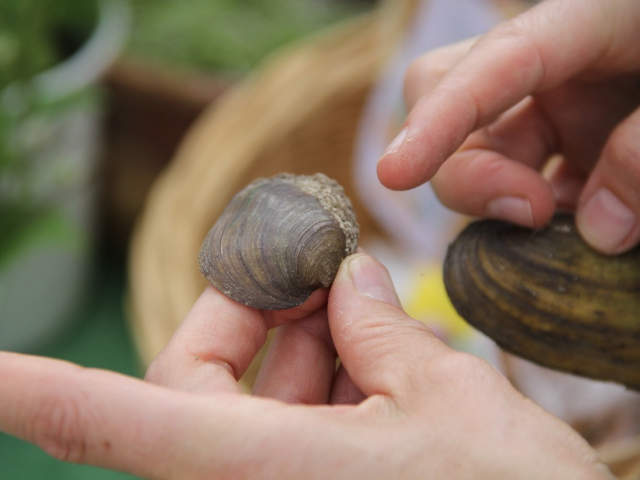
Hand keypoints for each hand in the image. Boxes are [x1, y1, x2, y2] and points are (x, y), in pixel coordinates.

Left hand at [0, 253, 610, 478]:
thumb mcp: (452, 399)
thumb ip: (384, 330)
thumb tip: (349, 279)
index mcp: (264, 472)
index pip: (116, 422)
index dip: (36, 390)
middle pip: (194, 386)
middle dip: (248, 315)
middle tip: (308, 265)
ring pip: (248, 405)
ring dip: (296, 342)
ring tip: (352, 299)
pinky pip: (288, 429)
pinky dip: (321, 379)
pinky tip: (366, 346)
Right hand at [378, 0, 639, 253]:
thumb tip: (597, 229)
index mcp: (591, 20)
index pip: (495, 61)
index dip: (437, 117)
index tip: (394, 176)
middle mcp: (557, 65)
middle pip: (457, 108)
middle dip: (469, 174)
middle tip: (535, 215)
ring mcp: (559, 105)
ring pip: (481, 153)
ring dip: (504, 202)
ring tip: (573, 229)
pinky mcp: (571, 141)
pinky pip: (522, 180)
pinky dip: (534, 213)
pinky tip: (581, 227)